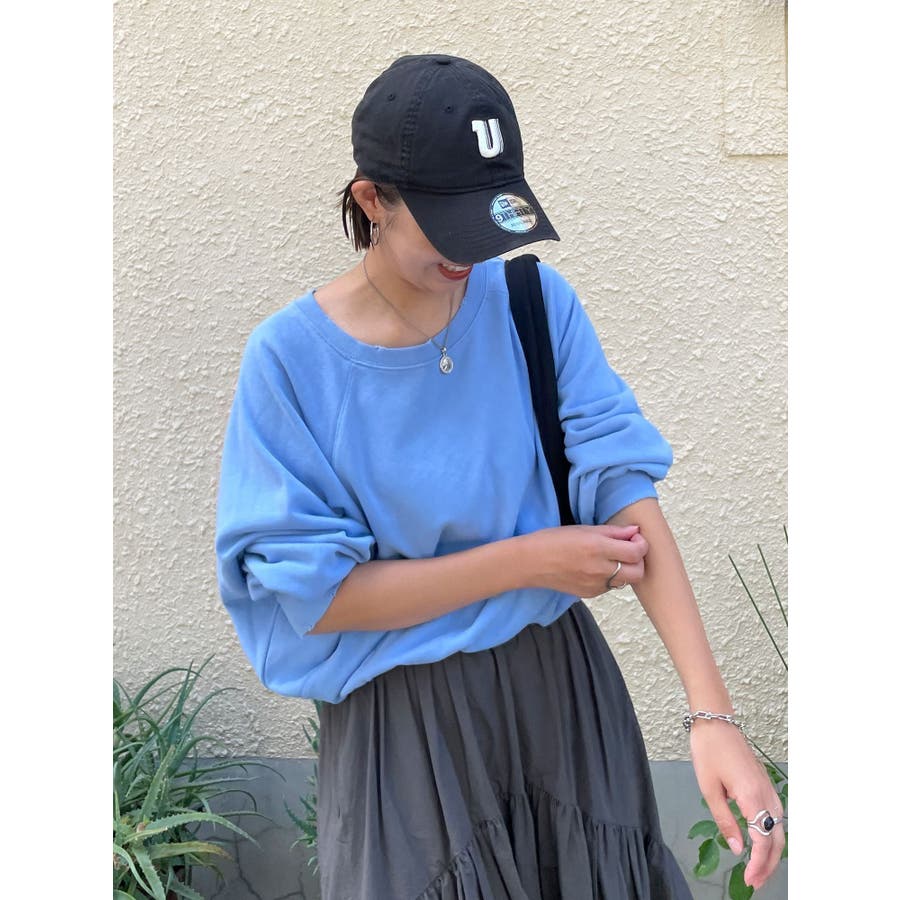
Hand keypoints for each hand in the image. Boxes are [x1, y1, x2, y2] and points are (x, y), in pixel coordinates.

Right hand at [524, 523, 647, 596]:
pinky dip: (610, 577)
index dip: (641, 544)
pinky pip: (610, 586)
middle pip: (638, 572)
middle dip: (638, 560)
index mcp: (598, 547)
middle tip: (628, 550)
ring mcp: (596, 585)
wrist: (530, 563)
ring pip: (625, 581)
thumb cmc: (553, 540)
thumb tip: (635, 531)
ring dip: (625, 570)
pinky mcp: (590, 594)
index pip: (636, 552)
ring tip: (611, 558)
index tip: (634, 538)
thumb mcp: (584, 528)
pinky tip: (596, 568)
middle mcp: (600, 569)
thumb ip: (613, 531)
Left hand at [689, 722, 784, 891]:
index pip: (763, 840)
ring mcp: (768, 787)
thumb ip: (725, 821)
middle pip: (776, 838)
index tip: (749, 879)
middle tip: (755, 881)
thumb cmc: (708, 751)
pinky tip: (761, 841)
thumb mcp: (709, 789)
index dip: (758, 863)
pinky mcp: (764, 783)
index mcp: (752, 795)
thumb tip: (738, 849)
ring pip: (779, 827)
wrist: (715, 722)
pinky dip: (772, 833)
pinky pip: (775, 814)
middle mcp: (766, 793)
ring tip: (758, 867)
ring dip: (772, 850)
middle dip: (769, 864)